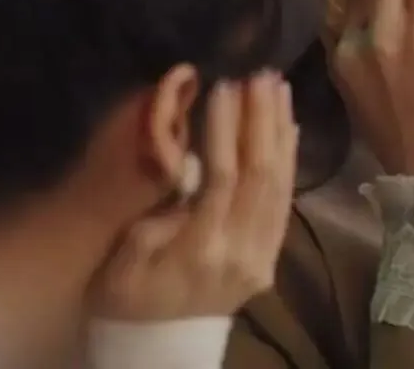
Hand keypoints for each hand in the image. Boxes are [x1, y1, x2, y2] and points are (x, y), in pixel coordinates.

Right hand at [92, 74, 298, 322]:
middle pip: (260, 175)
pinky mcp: (270, 258)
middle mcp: (241, 255)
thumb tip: (182, 159)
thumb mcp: (124, 256)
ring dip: (279, 130)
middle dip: (260, 118)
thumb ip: (155, 211)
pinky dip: (290, 159)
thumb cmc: (126, 294)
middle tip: (259, 73)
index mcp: (201, 251)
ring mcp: (261, 258)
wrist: (155, 352)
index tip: (224, 85)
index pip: (223, 178)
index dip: (226, 129)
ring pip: (280, 184)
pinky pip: (286, 202)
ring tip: (277, 85)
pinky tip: (289, 125)